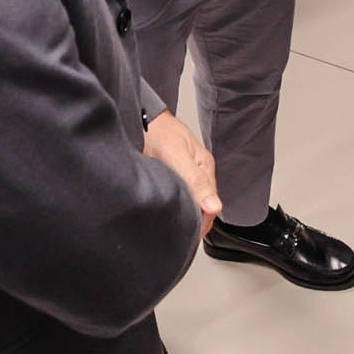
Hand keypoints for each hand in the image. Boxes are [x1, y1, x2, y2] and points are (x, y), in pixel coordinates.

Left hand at [144, 109, 222, 234]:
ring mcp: (184, 175)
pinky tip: (163, 212)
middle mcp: (196, 173)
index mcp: (204, 168)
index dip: (200, 222)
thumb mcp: (178, 156)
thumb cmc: (159, 131)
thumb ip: (196, 181)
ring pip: (189, 203)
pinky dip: (172, 206)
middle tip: (176, 235)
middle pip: (201, 206)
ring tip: (169, 226)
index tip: (188, 234)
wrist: (138, 118)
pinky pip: (177, 197)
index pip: (210, 205)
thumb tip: (214, 206)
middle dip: (192, 221)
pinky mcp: (170, 176)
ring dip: (181, 214)